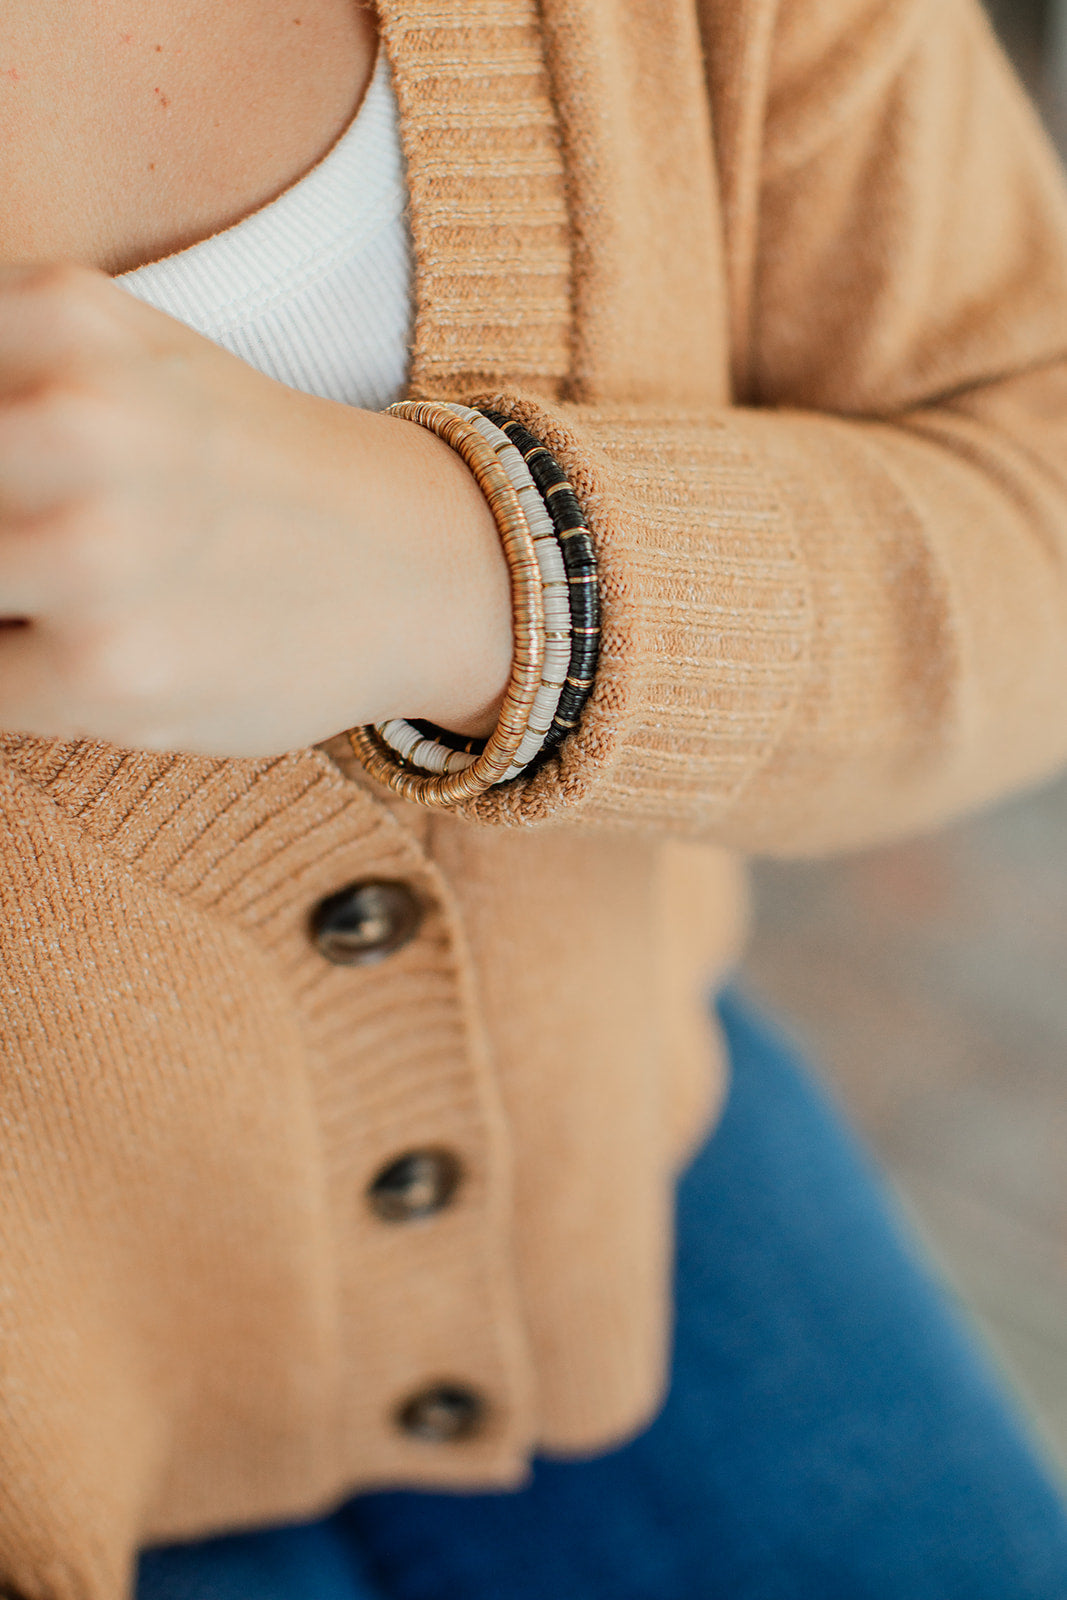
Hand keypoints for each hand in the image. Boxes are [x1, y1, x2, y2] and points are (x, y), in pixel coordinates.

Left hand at [0, 262, 512, 754]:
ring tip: (56, 599)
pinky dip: (20, 678)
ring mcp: (90, 554)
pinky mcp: (108, 673)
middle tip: (45, 552)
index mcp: (59, 316)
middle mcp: (71, 421)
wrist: (412, 565)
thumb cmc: (244, 467)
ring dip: (6, 609)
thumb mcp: (113, 355)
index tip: (15, 495)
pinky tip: (87, 654)